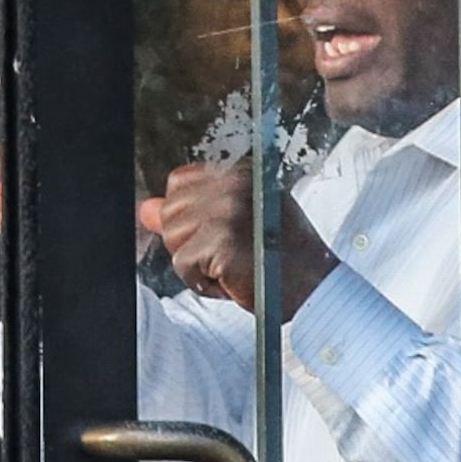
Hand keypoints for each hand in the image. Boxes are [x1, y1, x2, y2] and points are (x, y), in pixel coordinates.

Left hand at [138, 160, 335, 316]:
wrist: (315, 289)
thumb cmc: (281, 260)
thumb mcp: (238, 225)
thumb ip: (193, 213)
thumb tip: (145, 209)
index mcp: (241, 172)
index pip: (179, 184)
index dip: (190, 217)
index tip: (219, 236)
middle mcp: (234, 182)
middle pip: (171, 211)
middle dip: (192, 242)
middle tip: (232, 255)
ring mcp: (228, 209)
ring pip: (173, 239)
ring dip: (198, 264)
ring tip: (235, 266)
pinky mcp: (221, 240)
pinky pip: (183, 266)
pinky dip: (203, 283)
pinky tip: (233, 280)